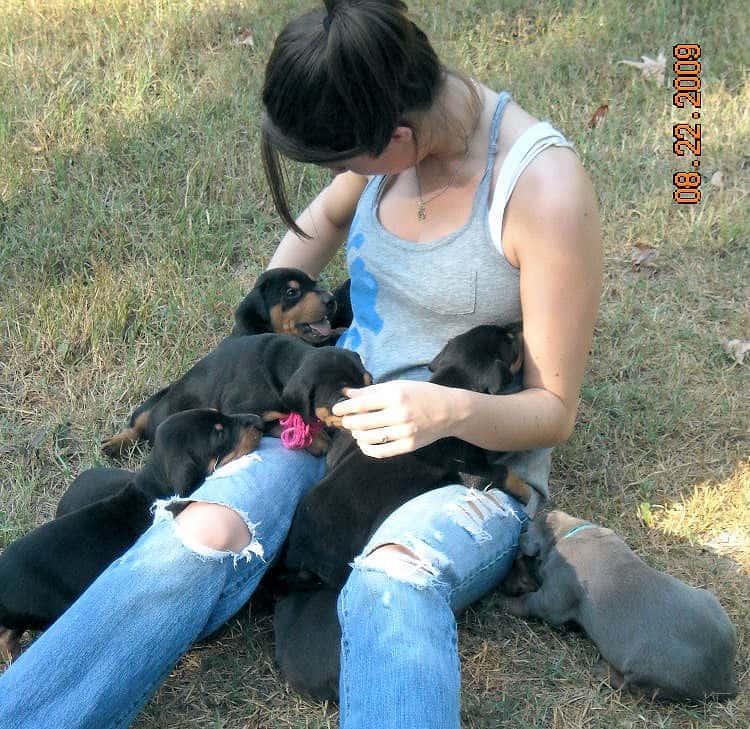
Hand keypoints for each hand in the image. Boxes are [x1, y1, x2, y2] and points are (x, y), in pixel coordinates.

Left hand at [331, 380, 459, 457]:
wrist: (449, 411)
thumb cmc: (421, 394)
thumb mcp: (398, 386)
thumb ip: (372, 391)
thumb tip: (347, 393)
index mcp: (395, 396)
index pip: (361, 404)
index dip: (344, 408)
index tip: (336, 409)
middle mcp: (399, 414)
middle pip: (362, 423)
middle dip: (348, 423)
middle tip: (345, 421)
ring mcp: (404, 432)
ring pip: (369, 438)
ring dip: (357, 435)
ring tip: (356, 431)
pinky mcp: (408, 446)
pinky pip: (381, 451)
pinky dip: (367, 449)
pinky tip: (364, 443)